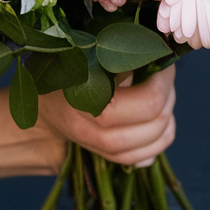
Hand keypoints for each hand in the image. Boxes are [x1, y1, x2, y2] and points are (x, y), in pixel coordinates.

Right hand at [38, 65, 175, 167]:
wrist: (40, 107)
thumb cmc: (65, 70)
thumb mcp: (85, 52)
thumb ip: (117, 53)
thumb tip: (155, 52)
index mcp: (86, 96)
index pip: (148, 102)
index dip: (165, 80)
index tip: (163, 61)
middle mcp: (91, 128)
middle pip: (155, 123)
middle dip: (168, 96)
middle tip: (163, 77)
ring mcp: (98, 147)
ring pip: (154, 143)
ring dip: (168, 120)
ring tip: (162, 98)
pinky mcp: (106, 158)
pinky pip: (144, 157)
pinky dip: (158, 140)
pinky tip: (157, 122)